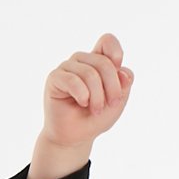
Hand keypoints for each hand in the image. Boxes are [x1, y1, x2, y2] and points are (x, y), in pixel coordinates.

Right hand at [40, 32, 134, 150]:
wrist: (76, 136)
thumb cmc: (96, 118)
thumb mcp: (117, 102)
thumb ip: (124, 84)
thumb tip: (123, 70)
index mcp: (98, 61)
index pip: (108, 41)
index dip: (116, 54)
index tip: (120, 78)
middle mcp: (82, 60)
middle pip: (105, 62)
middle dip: (113, 88)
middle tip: (111, 105)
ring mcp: (68, 67)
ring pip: (90, 73)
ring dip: (98, 97)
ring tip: (95, 110)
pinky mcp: (55, 77)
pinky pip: (73, 80)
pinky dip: (83, 95)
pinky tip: (82, 103)